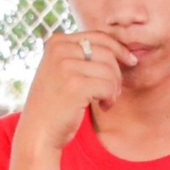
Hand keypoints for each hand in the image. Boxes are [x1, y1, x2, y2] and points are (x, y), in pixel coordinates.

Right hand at [18, 29, 135, 154]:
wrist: (38, 132)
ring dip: (114, 89)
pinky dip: (110, 98)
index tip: (131, 61)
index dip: (119, 49)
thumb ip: (82, 54)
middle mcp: (60, 50)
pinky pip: (108, 86)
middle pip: (107, 53)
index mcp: (57, 42)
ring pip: (110, 70)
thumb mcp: (63, 70)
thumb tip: (121, 46)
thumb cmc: (56, 103)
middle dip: (116, 74)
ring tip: (105, 101)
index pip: (99, 37)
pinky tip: (103, 107)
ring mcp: (66, 66)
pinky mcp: (75, 85)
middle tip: (111, 92)